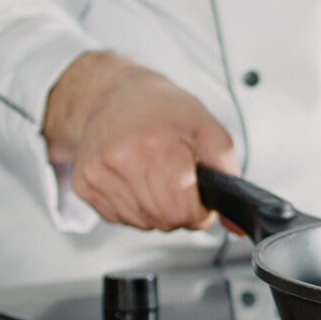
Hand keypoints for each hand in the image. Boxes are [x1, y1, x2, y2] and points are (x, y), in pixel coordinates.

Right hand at [43, 52, 239, 230]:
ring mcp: (98, 175)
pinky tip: (137, 179)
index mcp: (157, 147)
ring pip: (142, 224)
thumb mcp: (209, 131)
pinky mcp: (83, 185)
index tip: (200, 195)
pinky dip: (136, 207)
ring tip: (157, 176)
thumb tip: (237, 225)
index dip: (199, 211)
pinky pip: (119, 218)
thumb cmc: (164, 110)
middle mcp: (122, 161)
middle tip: (180, 183)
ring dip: (158, 210)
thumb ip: (229, 177)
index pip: (183, 212)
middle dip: (181, 210)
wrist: (113, 94)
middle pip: (164, 221)